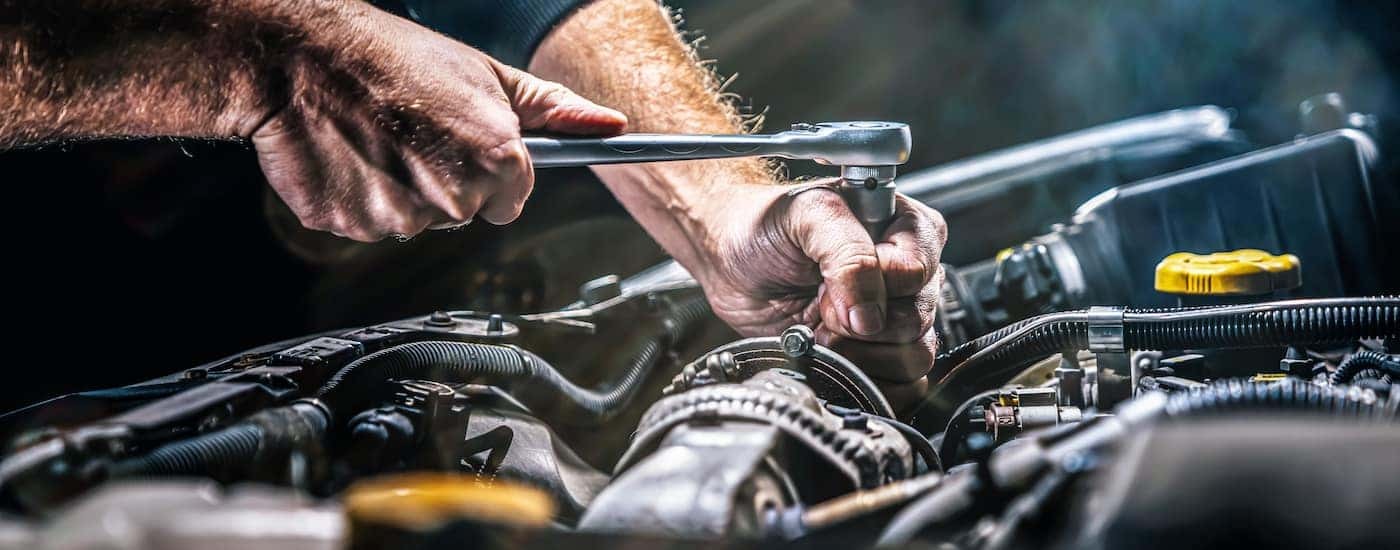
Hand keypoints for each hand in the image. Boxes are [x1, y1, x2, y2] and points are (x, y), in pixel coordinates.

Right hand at [248, 3, 626, 241]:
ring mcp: (401, 218)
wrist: (299, 57)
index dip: (490, 171)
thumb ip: (553, 111)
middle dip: (445, 181)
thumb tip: (612, 126)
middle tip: (412, 132)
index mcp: (496, 159)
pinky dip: (359, 198)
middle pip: (465, 213)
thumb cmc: (395, 60)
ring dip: (400, 191)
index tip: (461, 144)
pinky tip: (349, 157)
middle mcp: (454, 197)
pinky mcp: (351, 227)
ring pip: (416, 222)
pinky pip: (368, 226)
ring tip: (377, 139)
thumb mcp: (486, 75)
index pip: (513, 199)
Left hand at [692, 183, 946, 409]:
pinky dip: (867, 379)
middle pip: (916, 319)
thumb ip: (847, 254)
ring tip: (824, 330)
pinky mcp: (878, 352)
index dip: (872, 286)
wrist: (730, 259)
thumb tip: (870, 316)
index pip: (915, 272)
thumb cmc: (766, 225)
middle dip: (858, 322)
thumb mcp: (807, 216)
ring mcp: (894, 315)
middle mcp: (909, 273)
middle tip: (820, 304)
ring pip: (916, 355)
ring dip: (861, 354)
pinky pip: (905, 383)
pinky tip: (836, 356)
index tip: (828, 282)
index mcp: (905, 227)